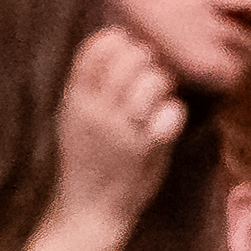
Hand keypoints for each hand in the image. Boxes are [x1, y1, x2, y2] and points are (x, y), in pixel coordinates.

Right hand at [44, 23, 190, 229]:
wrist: (88, 209)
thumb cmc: (87, 160)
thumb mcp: (75, 118)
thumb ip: (91, 85)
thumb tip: (119, 44)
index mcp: (75, 98)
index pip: (97, 47)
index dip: (120, 42)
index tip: (129, 53)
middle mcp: (97, 109)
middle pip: (131, 57)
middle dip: (148, 61)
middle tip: (151, 77)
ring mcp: (123, 128)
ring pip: (154, 79)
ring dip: (164, 85)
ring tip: (159, 100)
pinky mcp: (147, 148)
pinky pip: (172, 111)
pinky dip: (175, 113)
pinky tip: (166, 124)